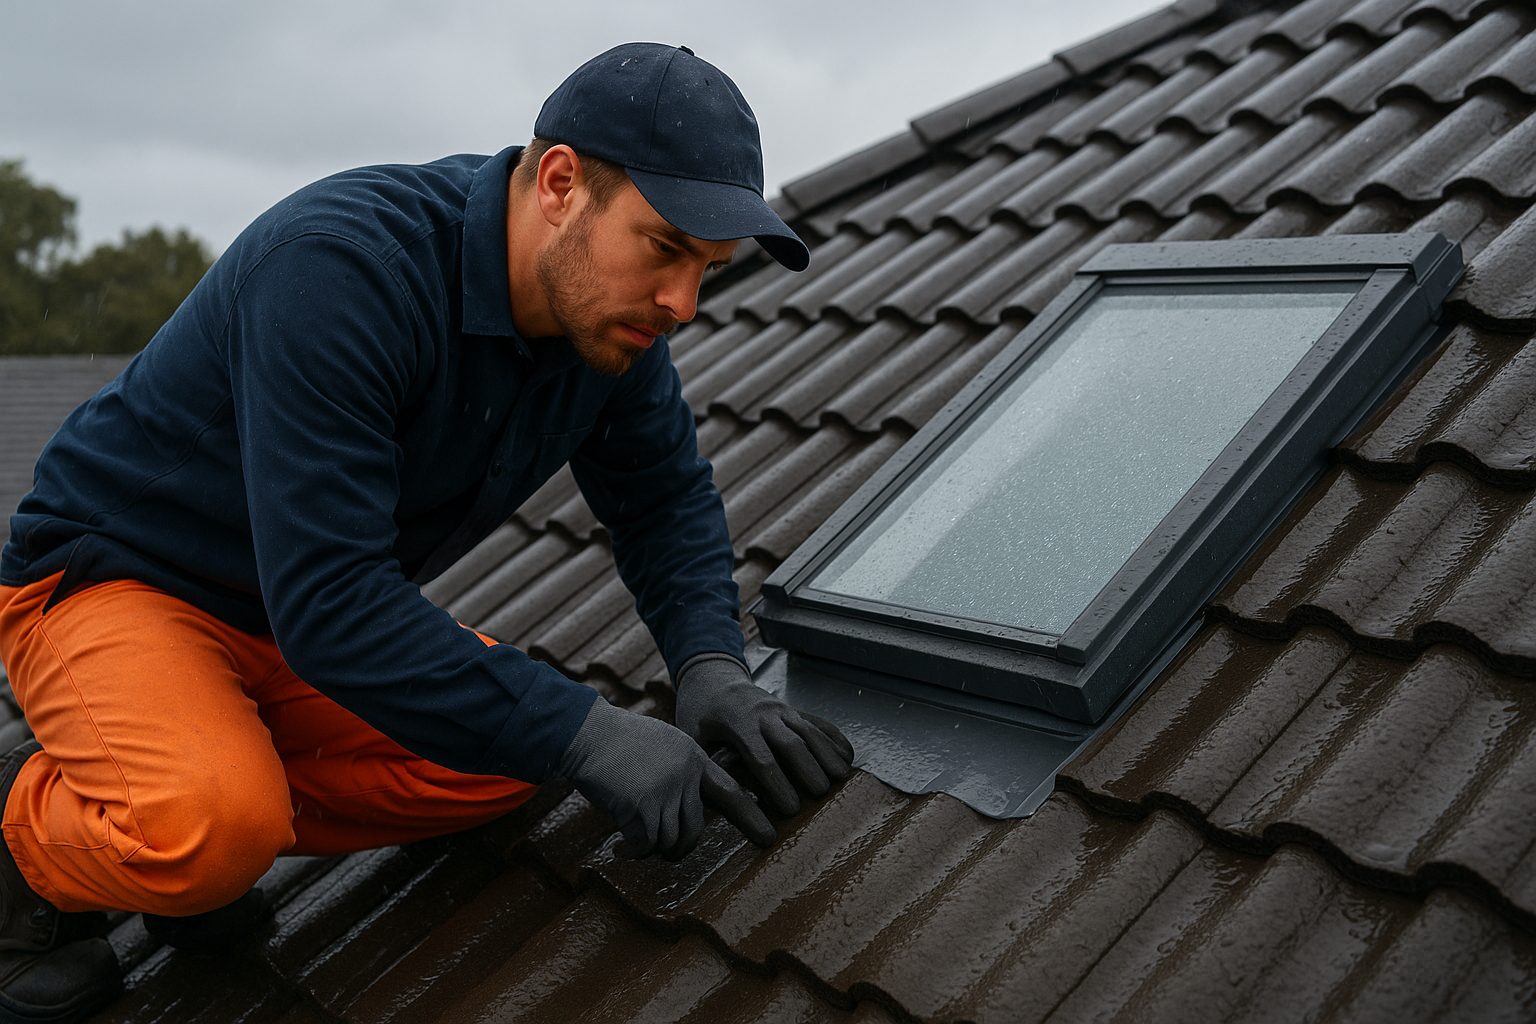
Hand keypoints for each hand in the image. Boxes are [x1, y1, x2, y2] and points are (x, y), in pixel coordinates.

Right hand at [558, 696, 774, 858]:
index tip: (767, 837)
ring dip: (652, 849)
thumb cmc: (618, 742)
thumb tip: (687, 814)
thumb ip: (681, 772)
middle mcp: (684, 773)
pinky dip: (634, 852)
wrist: (586, 731)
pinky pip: (645, 843)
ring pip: (670, 839)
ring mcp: (664, 788)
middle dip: (680, 848)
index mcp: (693, 757)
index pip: (731, 790)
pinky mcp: (640, 804)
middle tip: (667, 854)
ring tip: (634, 846)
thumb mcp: (663, 745)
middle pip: (695, 828)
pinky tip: (621, 849)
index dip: (750, 815)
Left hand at [675, 655, 854, 815]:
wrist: (713, 680)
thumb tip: (717, 803)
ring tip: (841, 778)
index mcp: (738, 724)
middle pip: (792, 743)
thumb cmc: (701, 718)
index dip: (777, 784)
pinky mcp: (793, 709)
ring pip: (810, 731)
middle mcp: (764, 714)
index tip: (789, 808)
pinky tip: (848, 757)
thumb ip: (707, 766)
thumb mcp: (694, 739)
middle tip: (819, 794)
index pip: (762, 758)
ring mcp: (782, 709)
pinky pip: (819, 722)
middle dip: (808, 769)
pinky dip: (835, 738)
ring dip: (827, 754)